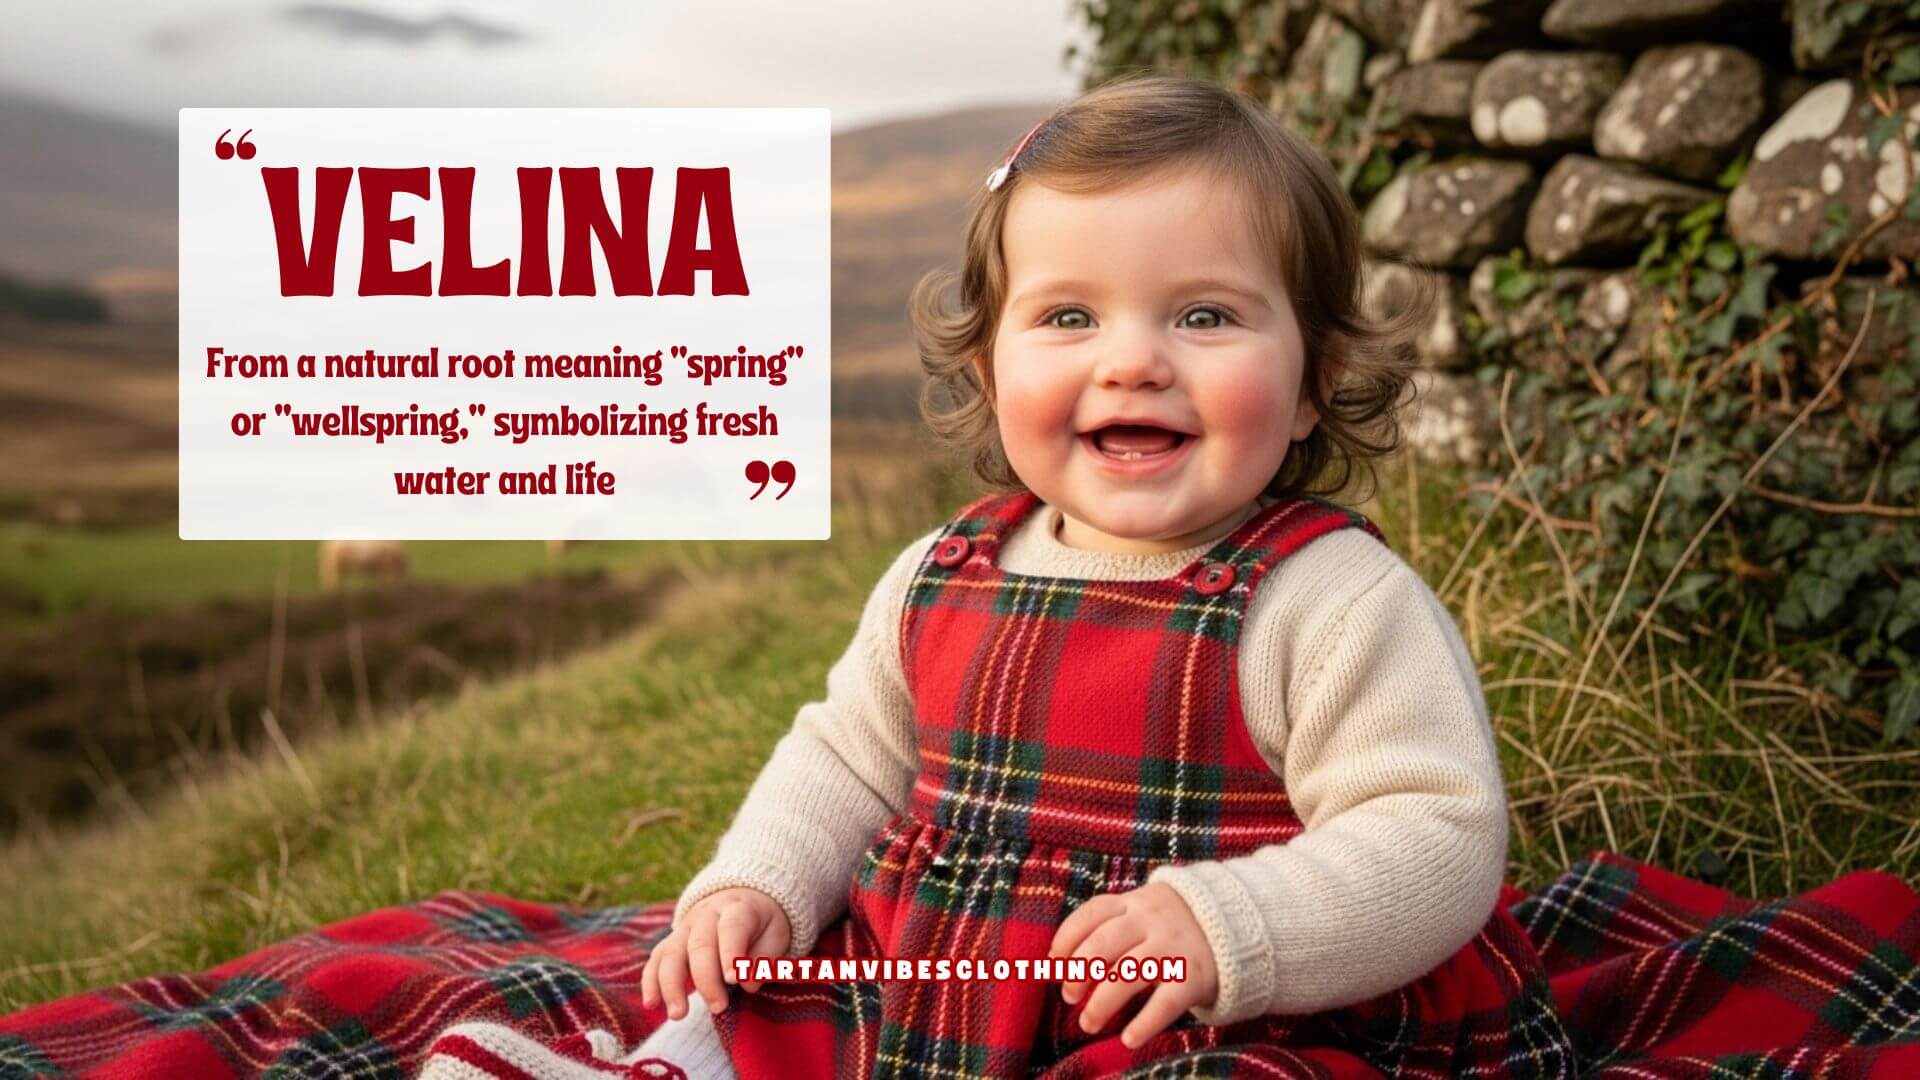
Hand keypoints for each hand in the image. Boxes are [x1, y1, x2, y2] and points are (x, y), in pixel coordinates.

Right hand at [641, 887, 791, 1019]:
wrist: (741, 900)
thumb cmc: (762, 925)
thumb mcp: (776, 934)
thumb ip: (764, 958)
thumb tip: (747, 984)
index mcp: (737, 908)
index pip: (732, 928)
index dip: (731, 953)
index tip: (734, 980)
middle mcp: (706, 915)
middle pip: (700, 945)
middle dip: (706, 980)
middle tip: (718, 1007)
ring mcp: (684, 928)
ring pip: (671, 953)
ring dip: (672, 986)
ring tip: (678, 1014)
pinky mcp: (670, 942)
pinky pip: (656, 960)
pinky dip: (651, 982)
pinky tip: (651, 1005)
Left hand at [1047, 882, 1218, 1048]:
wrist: (1235, 926)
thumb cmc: (1171, 927)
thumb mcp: (1142, 914)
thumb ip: (1108, 930)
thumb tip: (1059, 964)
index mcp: (1134, 903)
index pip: (1092, 912)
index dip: (1067, 937)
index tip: (1054, 962)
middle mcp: (1151, 921)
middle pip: (1104, 944)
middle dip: (1079, 973)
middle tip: (1069, 997)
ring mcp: (1174, 947)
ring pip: (1129, 973)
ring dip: (1102, 1003)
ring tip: (1089, 1024)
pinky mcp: (1195, 976)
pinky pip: (1166, 1002)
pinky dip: (1144, 1023)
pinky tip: (1128, 1039)